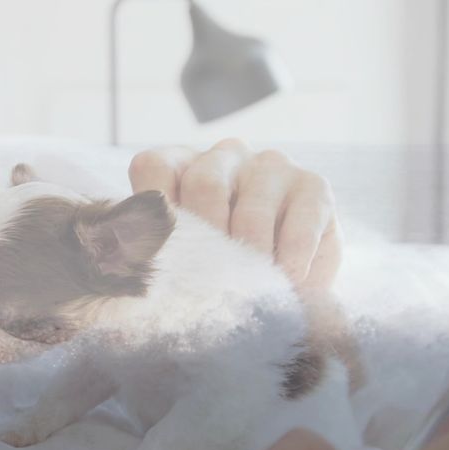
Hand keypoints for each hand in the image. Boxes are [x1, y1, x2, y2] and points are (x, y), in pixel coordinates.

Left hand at [129, 139, 340, 289]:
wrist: (289, 272)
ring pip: (252, 211)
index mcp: (179, 165)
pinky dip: (293, 262)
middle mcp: (223, 156)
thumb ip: (160, 252)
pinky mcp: (314, 186)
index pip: (153, 167)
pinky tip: (289, 284)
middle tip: (210, 285)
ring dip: (250, 261)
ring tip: (251, 293)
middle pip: (204, 185)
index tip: (160, 260)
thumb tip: (134, 272)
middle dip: (207, 244)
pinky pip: (302, 224)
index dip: (155, 215)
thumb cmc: (219, 264)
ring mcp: (270, 166)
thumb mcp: (184, 254)